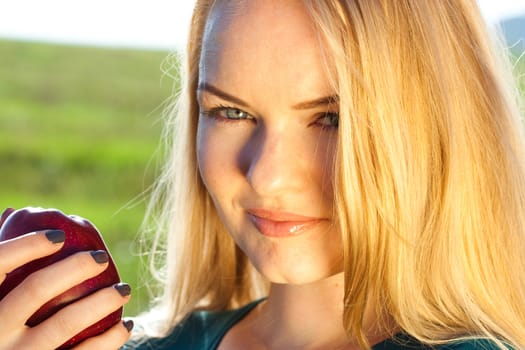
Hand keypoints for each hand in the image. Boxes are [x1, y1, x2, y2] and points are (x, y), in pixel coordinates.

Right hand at [0, 229, 131, 348]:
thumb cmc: (3, 325)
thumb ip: (4, 265)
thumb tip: (14, 216)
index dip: (28, 245)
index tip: (59, 236)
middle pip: (36, 289)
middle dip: (74, 267)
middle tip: (102, 258)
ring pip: (65, 322)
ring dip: (102, 301)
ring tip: (123, 289)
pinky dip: (109, 339)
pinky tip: (126, 325)